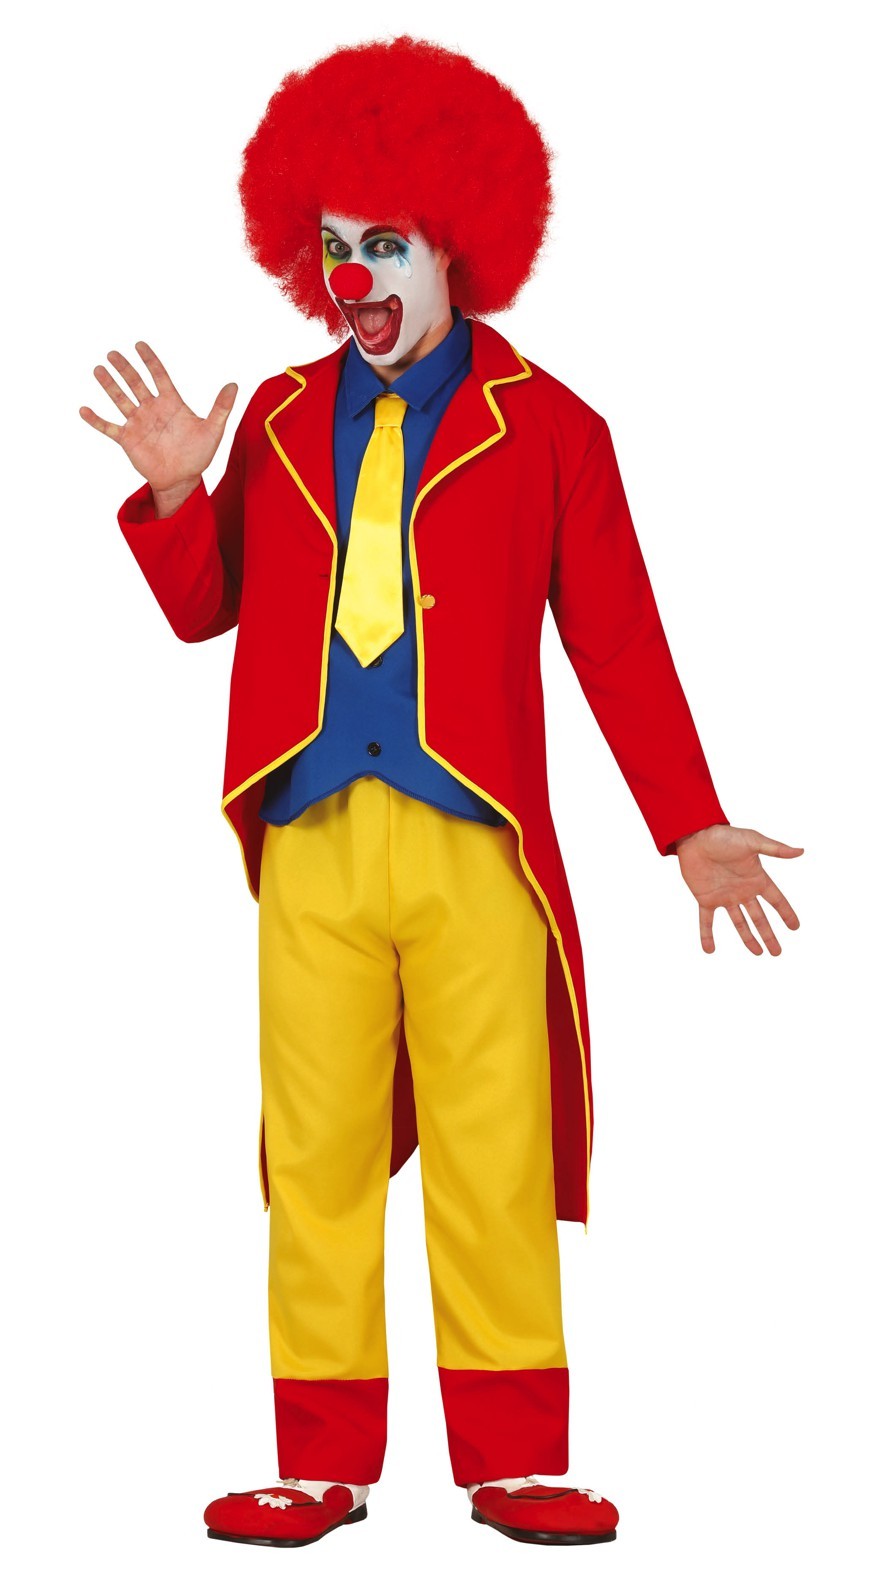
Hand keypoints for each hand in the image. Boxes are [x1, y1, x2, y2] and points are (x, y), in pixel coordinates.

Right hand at [79, 340, 237, 501]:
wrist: (183, 479)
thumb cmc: (198, 455)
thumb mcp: (213, 430)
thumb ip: (221, 408)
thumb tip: (234, 385)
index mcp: (171, 402)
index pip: (159, 375)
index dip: (150, 360)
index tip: (139, 345)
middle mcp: (152, 409)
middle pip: (135, 383)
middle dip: (124, 368)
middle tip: (113, 353)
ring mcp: (138, 423)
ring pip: (120, 399)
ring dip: (109, 385)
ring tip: (98, 370)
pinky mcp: (128, 439)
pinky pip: (109, 427)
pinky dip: (96, 420)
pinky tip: (84, 410)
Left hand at [674, 824, 802, 955]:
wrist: (695, 836)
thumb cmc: (724, 836)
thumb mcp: (752, 841)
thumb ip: (775, 849)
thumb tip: (800, 851)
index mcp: (756, 878)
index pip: (776, 900)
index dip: (786, 913)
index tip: (795, 927)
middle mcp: (743, 890)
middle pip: (759, 918)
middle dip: (768, 935)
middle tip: (777, 952)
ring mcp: (725, 896)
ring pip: (739, 923)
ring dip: (747, 938)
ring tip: (757, 953)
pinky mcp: (706, 899)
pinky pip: (706, 921)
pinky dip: (707, 935)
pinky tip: (709, 950)